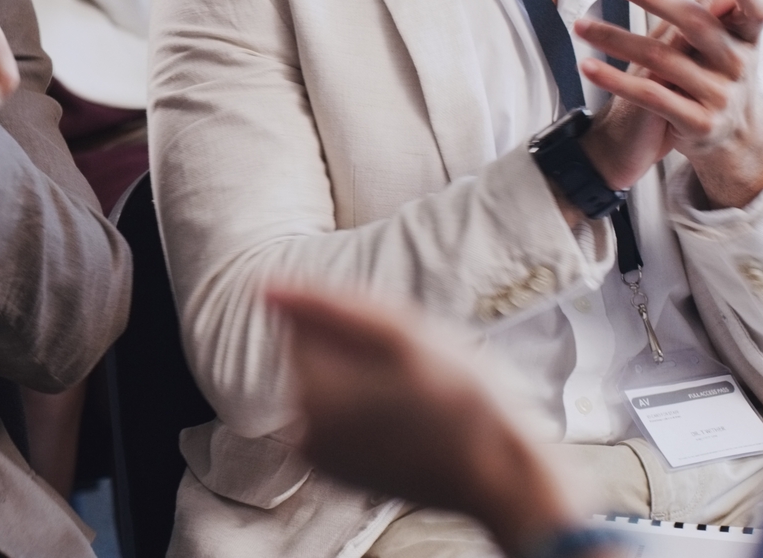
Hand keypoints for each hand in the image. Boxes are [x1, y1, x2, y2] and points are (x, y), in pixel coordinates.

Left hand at [270, 287, 591, 557]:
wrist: (499, 475)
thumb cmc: (462, 400)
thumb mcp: (401, 333)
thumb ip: (325, 305)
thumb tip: (263, 286)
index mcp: (311, 389)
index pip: (303, 321)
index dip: (353, 322)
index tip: (396, 345)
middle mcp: (301, 427)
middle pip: (311, 354)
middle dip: (354, 351)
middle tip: (412, 372)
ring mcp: (318, 455)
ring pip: (328, 386)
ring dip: (363, 381)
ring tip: (414, 399)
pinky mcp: (337, 472)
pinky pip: (339, 420)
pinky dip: (364, 414)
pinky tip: (406, 423)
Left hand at [574, 0, 762, 209]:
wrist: (733, 138)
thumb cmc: (719, 70)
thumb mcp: (724, 35)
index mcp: (747, 38)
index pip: (755, 7)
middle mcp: (739, 64)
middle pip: (696, 23)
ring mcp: (721, 95)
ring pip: (663, 60)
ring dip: (616, 39)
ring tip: (580, 26)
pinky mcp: (699, 122)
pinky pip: (651, 97)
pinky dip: (616, 80)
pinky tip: (587, 66)